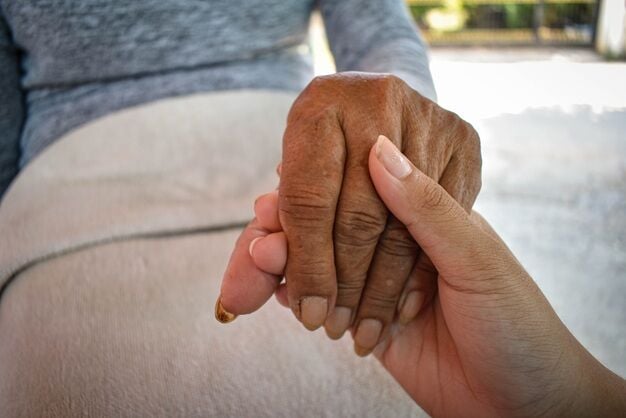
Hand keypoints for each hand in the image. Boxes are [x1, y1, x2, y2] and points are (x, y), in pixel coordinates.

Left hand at [217, 72, 480, 350]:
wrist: (379, 117)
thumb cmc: (322, 167)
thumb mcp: (288, 200)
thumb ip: (264, 250)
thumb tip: (236, 298)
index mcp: (318, 104)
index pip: (308, 200)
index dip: (307, 264)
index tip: (306, 312)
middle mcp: (375, 98)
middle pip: (359, 214)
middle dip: (345, 283)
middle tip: (334, 325)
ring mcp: (428, 116)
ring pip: (406, 224)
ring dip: (382, 288)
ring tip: (362, 327)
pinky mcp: (465, 139)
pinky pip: (446, 223)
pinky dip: (420, 270)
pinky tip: (401, 305)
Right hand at [241, 136, 625, 416]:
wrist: (525, 407)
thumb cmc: (519, 327)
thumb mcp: (476, 260)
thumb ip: (426, 207)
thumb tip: (379, 149)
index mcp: (431, 219)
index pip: (363, 191)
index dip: (322, 189)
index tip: (283, 181)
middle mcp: (400, 246)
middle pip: (333, 225)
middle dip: (293, 229)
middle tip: (262, 235)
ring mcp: (380, 285)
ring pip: (322, 263)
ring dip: (289, 261)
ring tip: (261, 262)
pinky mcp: (367, 323)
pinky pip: (325, 302)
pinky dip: (297, 295)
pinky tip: (278, 292)